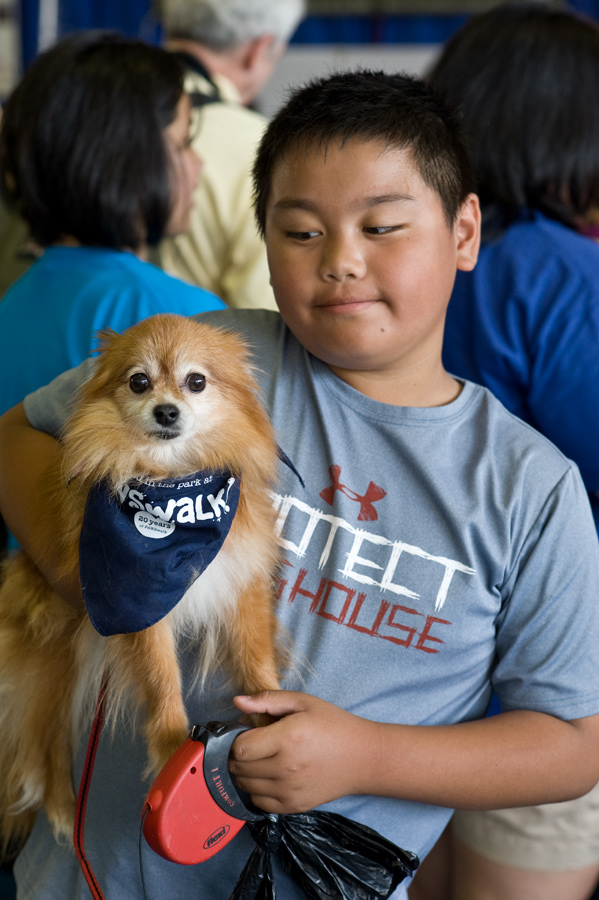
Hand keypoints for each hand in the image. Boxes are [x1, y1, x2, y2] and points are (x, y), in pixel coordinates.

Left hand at [229, 691, 379, 813]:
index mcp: (287, 738)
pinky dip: (257, 790)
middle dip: (238, 756)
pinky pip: (259, 803)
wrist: (364, 758)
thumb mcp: (304, 702)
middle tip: (253, 745)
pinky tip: (269, 776)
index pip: (240, 748)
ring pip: (246, 786)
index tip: (246, 733)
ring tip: (260, 760)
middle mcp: (286, 768)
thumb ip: (269, 700)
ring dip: (245, 773)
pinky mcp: (294, 806)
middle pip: (240, 768)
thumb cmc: (334, 725)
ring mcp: (290, 790)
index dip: (237, 739)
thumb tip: (237, 702)